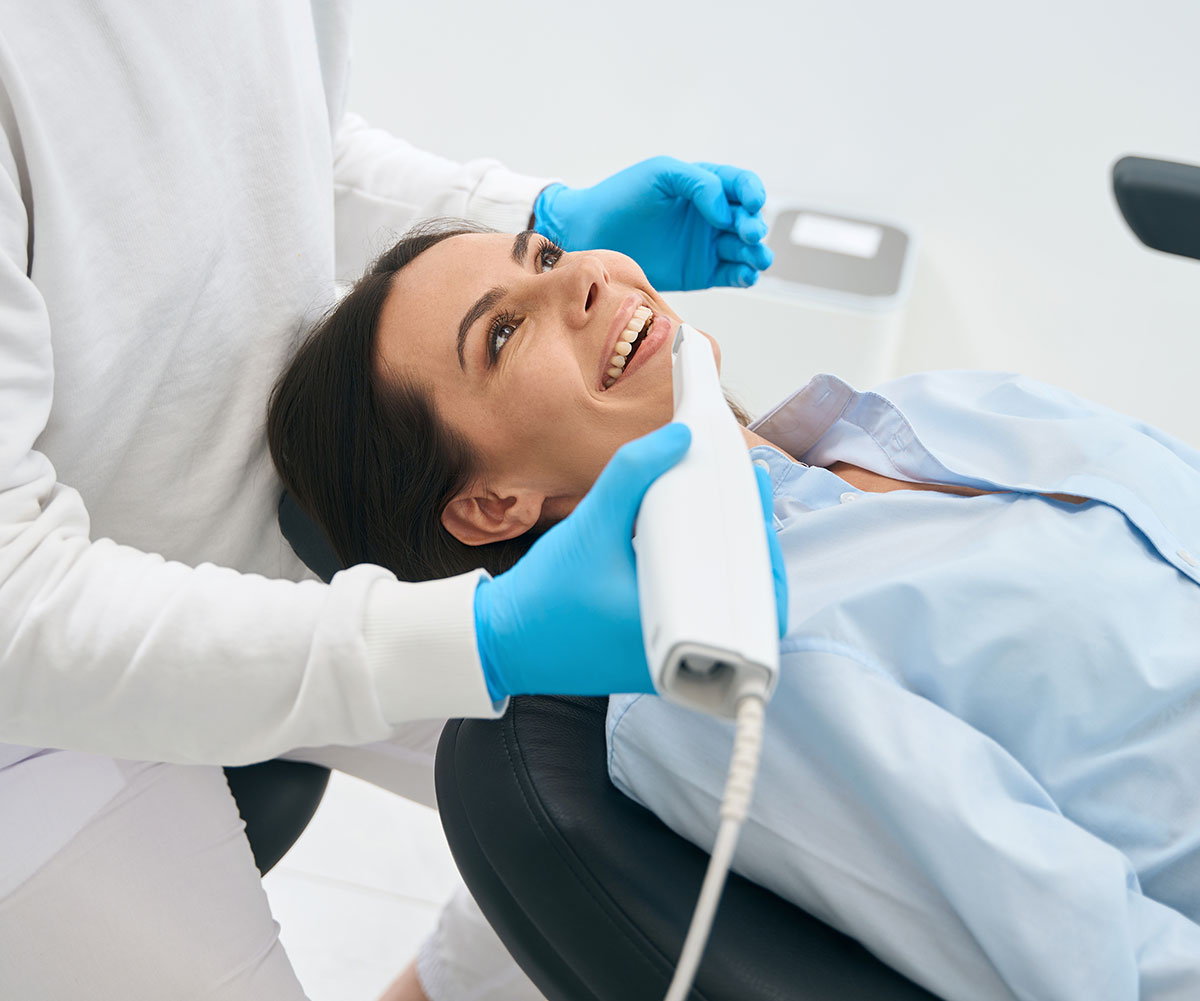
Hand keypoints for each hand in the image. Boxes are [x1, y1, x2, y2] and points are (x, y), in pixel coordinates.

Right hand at [473, 426, 789, 699]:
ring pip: (725, 608)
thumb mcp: (592, 524)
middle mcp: (686, 654)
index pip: (755, 594)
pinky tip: (697, 539)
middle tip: (746, 494)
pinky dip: (702, 577)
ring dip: (729, 561)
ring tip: (728, 510)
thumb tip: (678, 437)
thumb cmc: (545, 594)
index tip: (755, 493)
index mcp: (680, 630)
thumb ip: (634, 473)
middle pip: (748, 599)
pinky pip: (698, 614)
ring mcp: (673, 660)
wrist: (506, 641)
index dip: (765, 542)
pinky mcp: (657, 657)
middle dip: (752, 544)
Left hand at [533, 156, 773, 291]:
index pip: (742, 185)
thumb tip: (725, 211)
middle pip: (749, 219)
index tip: (751, 204)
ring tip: (755, 258)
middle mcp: (712, 215)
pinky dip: (744, 276)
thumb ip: (699, 183)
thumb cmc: (622, 197)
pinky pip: (732, 275)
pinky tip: (744, 275)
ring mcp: (708, 246)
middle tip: (747, 234)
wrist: (592, 234)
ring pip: (746, 250)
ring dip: (756, 253)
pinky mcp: (701, 273)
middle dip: (753, 226)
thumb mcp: (660, 174)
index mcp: (706, 185)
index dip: (752, 193)